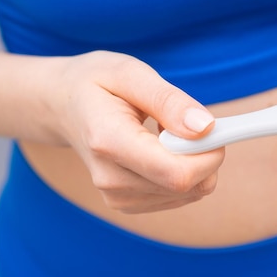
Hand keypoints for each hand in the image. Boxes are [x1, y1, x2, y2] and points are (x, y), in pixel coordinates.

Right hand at [49, 51, 224, 212]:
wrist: (62, 105)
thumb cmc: (96, 83)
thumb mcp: (130, 73)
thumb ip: (169, 101)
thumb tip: (205, 128)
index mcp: (109, 142)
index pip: (178, 173)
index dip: (210, 153)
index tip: (214, 126)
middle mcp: (110, 179)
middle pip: (187, 186)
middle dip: (205, 154)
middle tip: (189, 121)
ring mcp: (116, 196)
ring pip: (188, 193)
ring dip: (193, 161)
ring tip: (165, 131)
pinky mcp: (127, 202)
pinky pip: (179, 195)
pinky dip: (183, 171)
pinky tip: (160, 148)